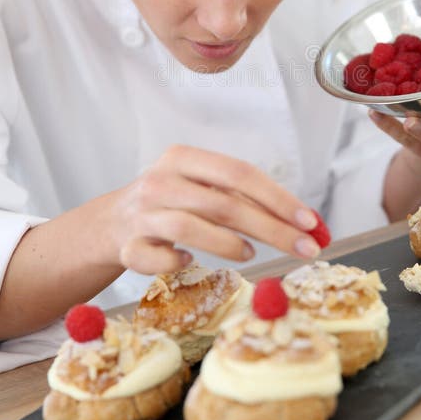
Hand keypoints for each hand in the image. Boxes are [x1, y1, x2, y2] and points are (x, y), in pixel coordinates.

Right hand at [109, 145, 320, 273]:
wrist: (111, 222)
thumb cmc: (172, 203)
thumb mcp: (202, 188)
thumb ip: (244, 200)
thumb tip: (305, 223)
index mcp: (183, 158)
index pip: (239, 173)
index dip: (277, 198)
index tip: (309, 221)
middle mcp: (161, 181)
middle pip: (223, 203)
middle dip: (271, 228)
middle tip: (304, 248)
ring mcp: (141, 214)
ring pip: (188, 228)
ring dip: (228, 244)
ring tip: (250, 254)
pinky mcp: (127, 247)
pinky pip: (157, 259)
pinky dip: (177, 261)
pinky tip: (189, 260)